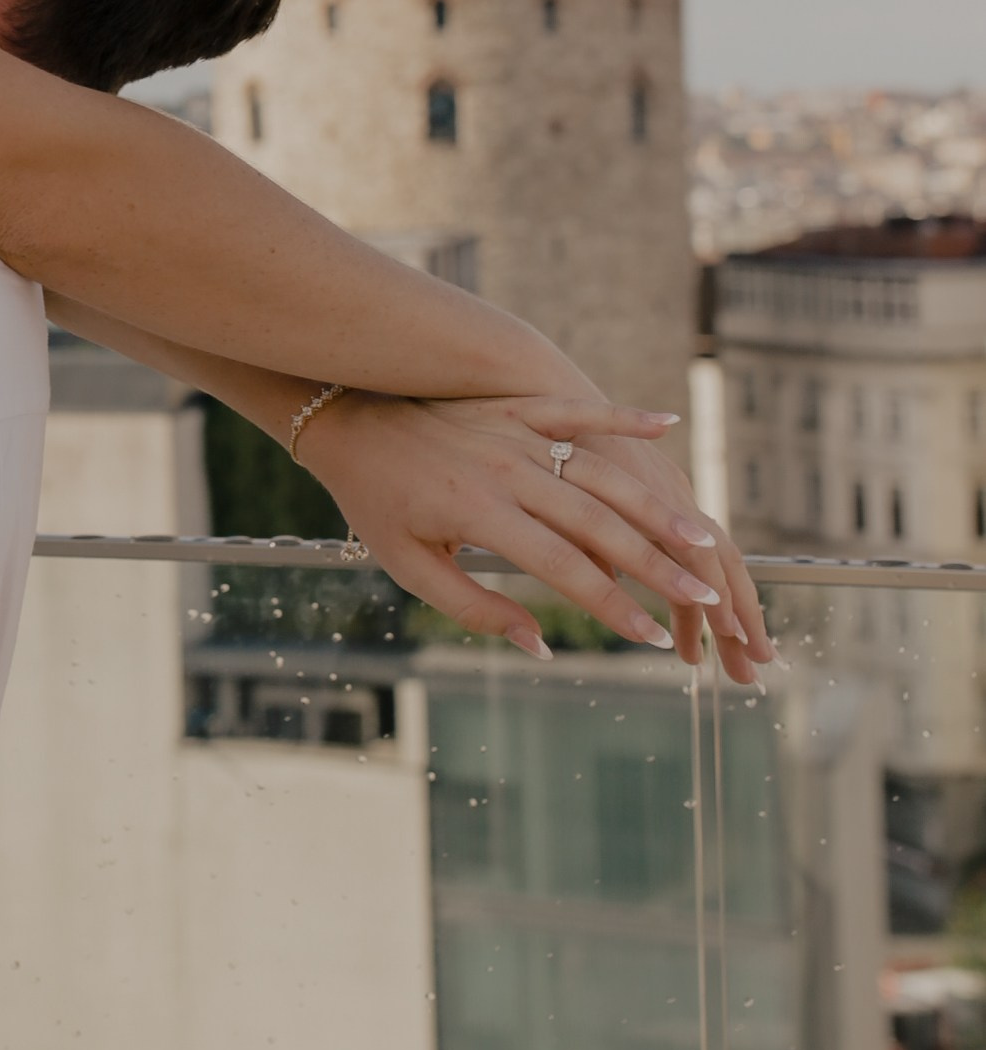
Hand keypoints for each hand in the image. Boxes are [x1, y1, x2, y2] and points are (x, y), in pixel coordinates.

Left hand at [306, 393, 773, 680]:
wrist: (345, 419)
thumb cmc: (376, 503)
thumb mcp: (409, 567)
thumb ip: (474, 607)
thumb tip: (538, 645)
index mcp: (482, 515)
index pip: (564, 570)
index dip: (612, 608)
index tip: (652, 640)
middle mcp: (508, 472)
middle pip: (598, 524)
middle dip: (656, 565)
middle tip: (705, 598)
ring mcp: (517, 433)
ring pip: (601, 472)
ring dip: (654, 506)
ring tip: (701, 538)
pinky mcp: (517, 404)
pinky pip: (578, 410)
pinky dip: (623, 416)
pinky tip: (667, 424)